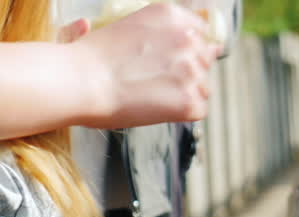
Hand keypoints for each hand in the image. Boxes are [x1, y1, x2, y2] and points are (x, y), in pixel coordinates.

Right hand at [69, 3, 219, 127]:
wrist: (78, 81)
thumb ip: (169, 32)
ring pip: (204, 87)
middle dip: (185, 71)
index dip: (184, 50)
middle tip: (151, 78)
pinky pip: (198, 110)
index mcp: (172, 16)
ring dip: (184, 92)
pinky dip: (180, 113)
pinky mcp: (190, 101)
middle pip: (204, 61)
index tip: (167, 59)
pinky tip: (154, 107)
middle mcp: (187, 40)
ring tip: (150, 93)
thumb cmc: (94, 57)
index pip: (201, 34)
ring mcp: (191, 71)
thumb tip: (214, 45)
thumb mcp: (132, 27)